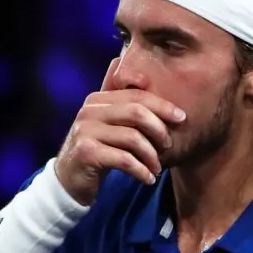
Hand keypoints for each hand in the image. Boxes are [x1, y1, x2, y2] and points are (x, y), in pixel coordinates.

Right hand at [53, 59, 186, 204]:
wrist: (70, 179)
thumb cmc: (98, 149)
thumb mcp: (108, 123)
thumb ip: (122, 102)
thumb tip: (139, 73)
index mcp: (98, 99)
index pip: (137, 95)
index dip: (163, 105)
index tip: (182, 118)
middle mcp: (89, 111)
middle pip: (136, 112)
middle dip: (159, 129)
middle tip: (169, 145)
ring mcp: (85, 131)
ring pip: (132, 137)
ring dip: (152, 155)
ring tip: (157, 167)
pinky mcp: (86, 153)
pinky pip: (124, 160)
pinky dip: (141, 170)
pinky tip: (148, 178)